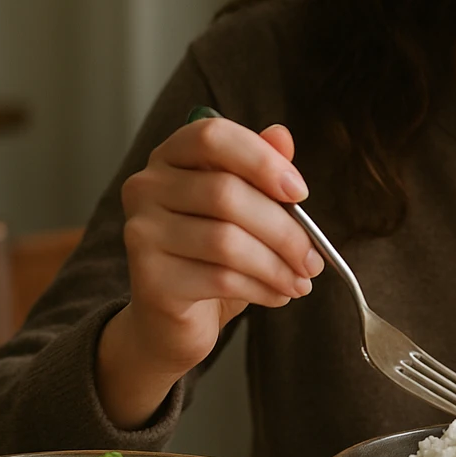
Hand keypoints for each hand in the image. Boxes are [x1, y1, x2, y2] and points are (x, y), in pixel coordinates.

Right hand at [97, 116, 322, 427]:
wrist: (170, 320)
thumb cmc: (211, 256)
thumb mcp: (245, 208)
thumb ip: (261, 170)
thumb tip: (282, 137)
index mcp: (171, 156)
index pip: (213, 136)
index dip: (262, 160)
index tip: (299, 193)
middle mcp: (146, 187)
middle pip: (226, 193)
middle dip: (284, 230)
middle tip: (313, 258)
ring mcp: (141, 232)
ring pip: (226, 240)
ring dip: (277, 265)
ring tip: (301, 280)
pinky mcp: (149, 279)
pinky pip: (220, 278)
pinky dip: (261, 288)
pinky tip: (278, 295)